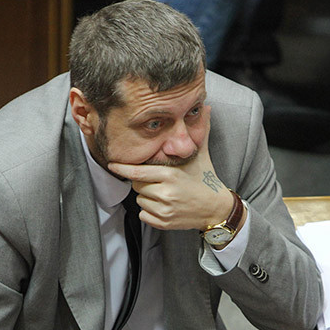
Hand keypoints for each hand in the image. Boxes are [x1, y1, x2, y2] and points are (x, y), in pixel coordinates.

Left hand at [108, 107, 236, 230]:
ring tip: (165, 193)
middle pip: (137, 185)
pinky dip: (150, 211)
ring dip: (147, 197)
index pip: (137, 172)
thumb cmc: (206, 179)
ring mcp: (164, 210)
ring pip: (140, 200)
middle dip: (143, 181)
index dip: (123, 168)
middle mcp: (166, 193)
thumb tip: (208, 106)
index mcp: (170, 175)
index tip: (112, 165)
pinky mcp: (164, 223)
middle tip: (159, 180)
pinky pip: (144, 215)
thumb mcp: (202, 154)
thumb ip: (201, 131)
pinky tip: (165, 205)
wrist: (216, 208)